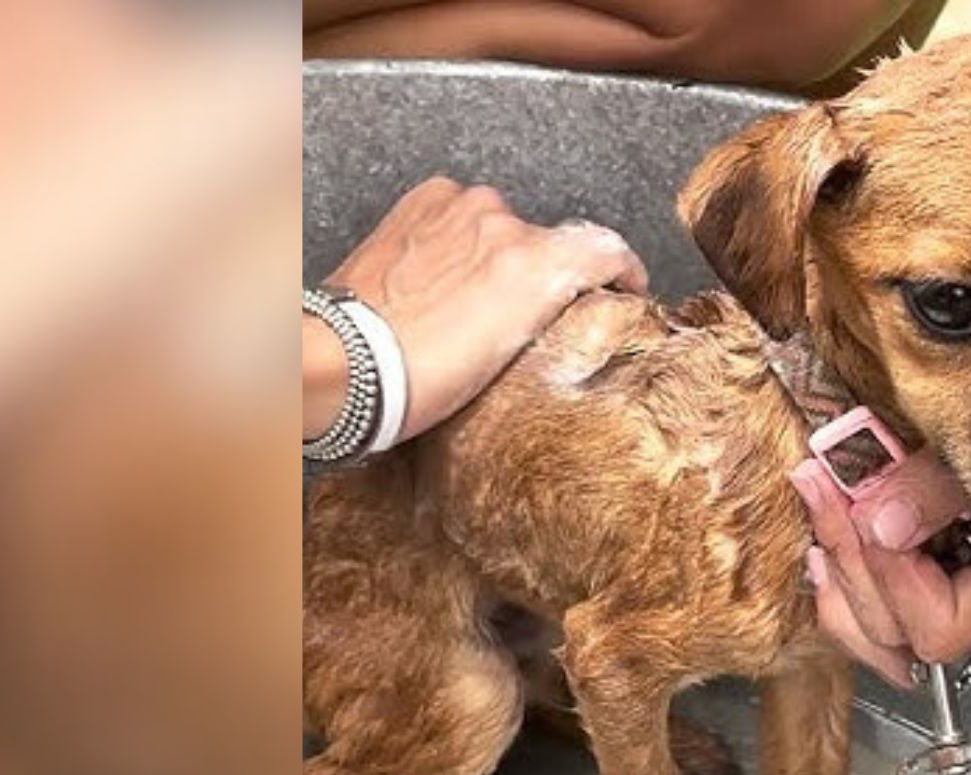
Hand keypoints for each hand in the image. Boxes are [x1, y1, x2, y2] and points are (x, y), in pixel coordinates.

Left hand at [309, 177, 647, 442]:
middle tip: (520, 318)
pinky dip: (459, 240)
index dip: (623, 270)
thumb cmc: (421, 375)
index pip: (605, 247)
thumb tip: (569, 296)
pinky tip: (442, 279)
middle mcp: (501, 221)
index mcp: (535, 261)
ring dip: (496, 256)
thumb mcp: (511, 354)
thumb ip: (551, 307)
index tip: (625, 283)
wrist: (344, 361)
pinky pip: (459, 214)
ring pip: (501, 228)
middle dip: (542, 273)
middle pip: (547, 241)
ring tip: (470, 303)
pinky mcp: (421, 202)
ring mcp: (458, 207)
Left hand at [790, 450, 970, 686]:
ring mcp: (958, 595)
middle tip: (824, 490)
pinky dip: (843, 580)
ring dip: (839, 576)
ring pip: (877, 637)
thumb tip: (880, 526)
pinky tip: (831, 539)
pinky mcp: (929, 579)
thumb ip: (935, 488)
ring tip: (825, 511)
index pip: (942, 624)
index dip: (895, 578)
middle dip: (852, 563)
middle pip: (899, 635)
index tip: (871, 516)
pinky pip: (873, 610)